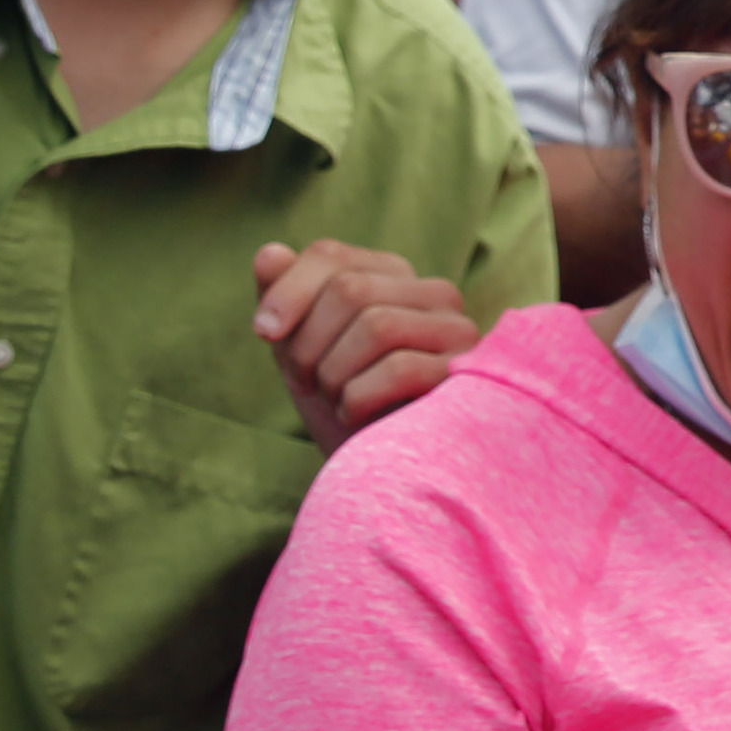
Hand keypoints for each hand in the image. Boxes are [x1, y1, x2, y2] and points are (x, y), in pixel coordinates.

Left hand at [251, 240, 482, 447]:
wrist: (384, 477)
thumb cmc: (345, 408)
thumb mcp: (304, 351)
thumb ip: (285, 300)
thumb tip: (269, 252)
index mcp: (396, 278)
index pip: (332, 256)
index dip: (287, 292)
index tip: (263, 333)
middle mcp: (437, 295)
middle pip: (350, 289)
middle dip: (308, 341)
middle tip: (302, 383)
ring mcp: (460, 333)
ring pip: (377, 325)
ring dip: (334, 372)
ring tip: (334, 401)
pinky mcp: (467, 376)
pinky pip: (400, 368)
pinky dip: (358, 398)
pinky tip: (356, 419)